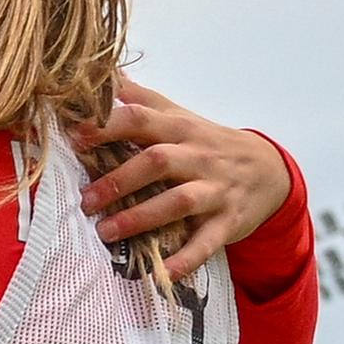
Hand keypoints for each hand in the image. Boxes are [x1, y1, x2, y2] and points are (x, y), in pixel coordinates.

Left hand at [74, 80, 288, 277]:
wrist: (270, 170)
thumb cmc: (206, 142)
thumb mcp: (177, 116)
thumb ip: (139, 97)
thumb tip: (101, 69)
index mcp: (179, 129)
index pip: (140, 120)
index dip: (106, 126)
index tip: (73, 137)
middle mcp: (198, 157)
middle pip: (157, 161)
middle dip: (118, 179)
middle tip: (84, 201)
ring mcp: (216, 190)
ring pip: (179, 201)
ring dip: (141, 218)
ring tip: (105, 233)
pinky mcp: (228, 222)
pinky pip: (207, 242)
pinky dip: (185, 259)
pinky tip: (161, 273)